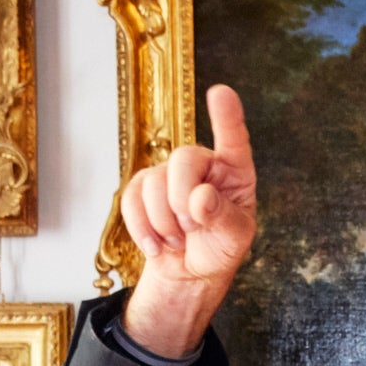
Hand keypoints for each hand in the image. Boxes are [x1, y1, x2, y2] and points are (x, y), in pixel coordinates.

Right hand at [118, 84, 257, 358]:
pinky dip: (142, 228)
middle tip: (192, 227)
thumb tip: (200, 197)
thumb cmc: (220, 248)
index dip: (226, 117)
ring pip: (153, 183)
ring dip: (164, 222)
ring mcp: (168, 174)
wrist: (191, 272)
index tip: (221, 93)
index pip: (233, 140)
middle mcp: (201, 165)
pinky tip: (157, 246)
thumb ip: (223, 217)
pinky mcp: (141, 190)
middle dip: (182, 199)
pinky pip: (131, 200)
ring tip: (180, 239)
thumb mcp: (234, 238)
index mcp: (233, 171)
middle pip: (182, 159)